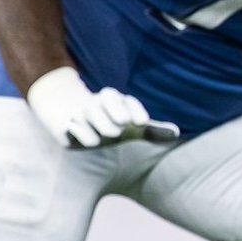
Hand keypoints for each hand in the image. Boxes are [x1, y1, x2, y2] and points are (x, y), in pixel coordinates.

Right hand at [25, 66, 180, 148]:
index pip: (125, 100)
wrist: (67, 114)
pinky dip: (82, 132)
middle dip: (116, 111)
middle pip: (107, 99)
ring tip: (112, 134)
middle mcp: (97, 103)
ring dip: (101, 122)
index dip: (135, 109)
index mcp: (114, 101)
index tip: (144, 123)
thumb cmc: (107, 122)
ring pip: (89, 112)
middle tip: (124, 126)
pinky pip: (72, 125)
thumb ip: (152, 132)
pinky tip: (92, 141)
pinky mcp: (64, 124)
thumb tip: (177, 133)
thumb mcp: (130, 128)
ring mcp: (80, 112)